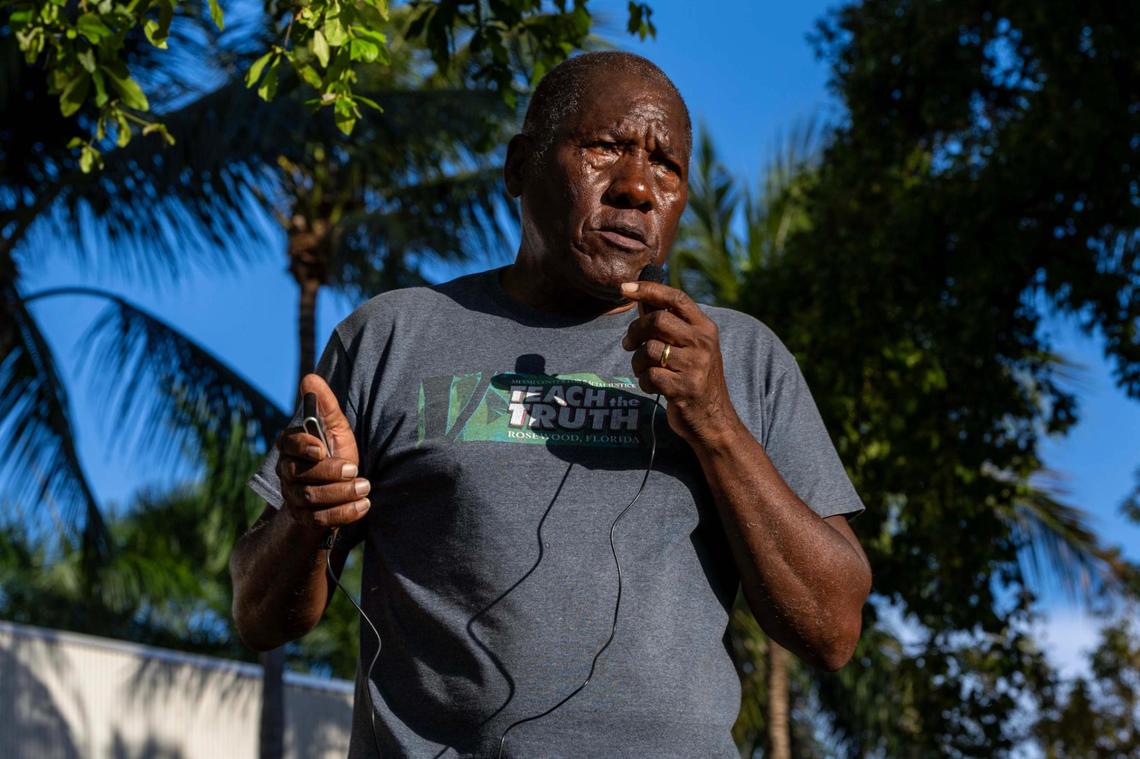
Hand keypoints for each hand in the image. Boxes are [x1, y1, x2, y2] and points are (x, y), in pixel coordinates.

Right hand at [274, 373, 370, 531]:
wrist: (340, 487)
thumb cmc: (336, 450)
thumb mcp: (337, 427)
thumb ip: (325, 405)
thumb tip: (311, 378)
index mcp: (291, 446)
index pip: (287, 444)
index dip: (302, 447)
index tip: (321, 449)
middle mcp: (286, 471)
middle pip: (300, 475)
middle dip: (330, 473)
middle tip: (356, 470)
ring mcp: (292, 496)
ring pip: (310, 498)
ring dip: (341, 494)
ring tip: (365, 488)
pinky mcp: (304, 517)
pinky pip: (319, 520)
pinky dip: (343, 514)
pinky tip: (363, 505)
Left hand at [620, 281, 742, 446]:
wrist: (714, 419)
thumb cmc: (694, 378)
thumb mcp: (689, 347)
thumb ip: (667, 323)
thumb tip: (640, 297)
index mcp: (705, 328)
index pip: (676, 298)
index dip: (649, 289)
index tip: (624, 288)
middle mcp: (703, 343)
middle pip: (657, 321)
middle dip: (635, 332)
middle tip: (628, 344)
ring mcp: (696, 365)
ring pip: (649, 350)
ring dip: (637, 362)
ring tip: (644, 370)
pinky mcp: (685, 388)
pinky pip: (650, 375)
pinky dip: (644, 381)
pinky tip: (653, 386)